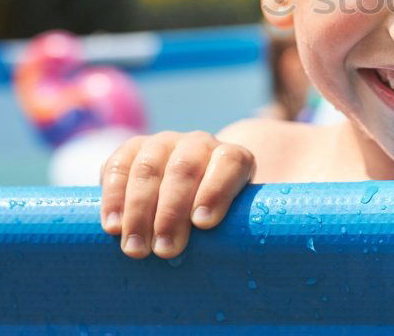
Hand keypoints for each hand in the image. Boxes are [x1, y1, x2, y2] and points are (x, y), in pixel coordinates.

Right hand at [99, 131, 255, 258]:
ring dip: (139, 209)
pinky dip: (112, 194)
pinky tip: (110, 225)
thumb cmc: (223, 222)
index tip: (204, 224)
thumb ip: (255, 224)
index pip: (231, 163)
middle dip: (172, 211)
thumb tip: (283, 246)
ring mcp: (166, 143)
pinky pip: (119, 163)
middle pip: (185, 167)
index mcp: (235, 159)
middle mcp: (201, 144)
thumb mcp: (246, 219)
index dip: (217, 190)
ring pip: (150, 166)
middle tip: (164, 251)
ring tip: (135, 248)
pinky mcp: (133, 150)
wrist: (189, 196)